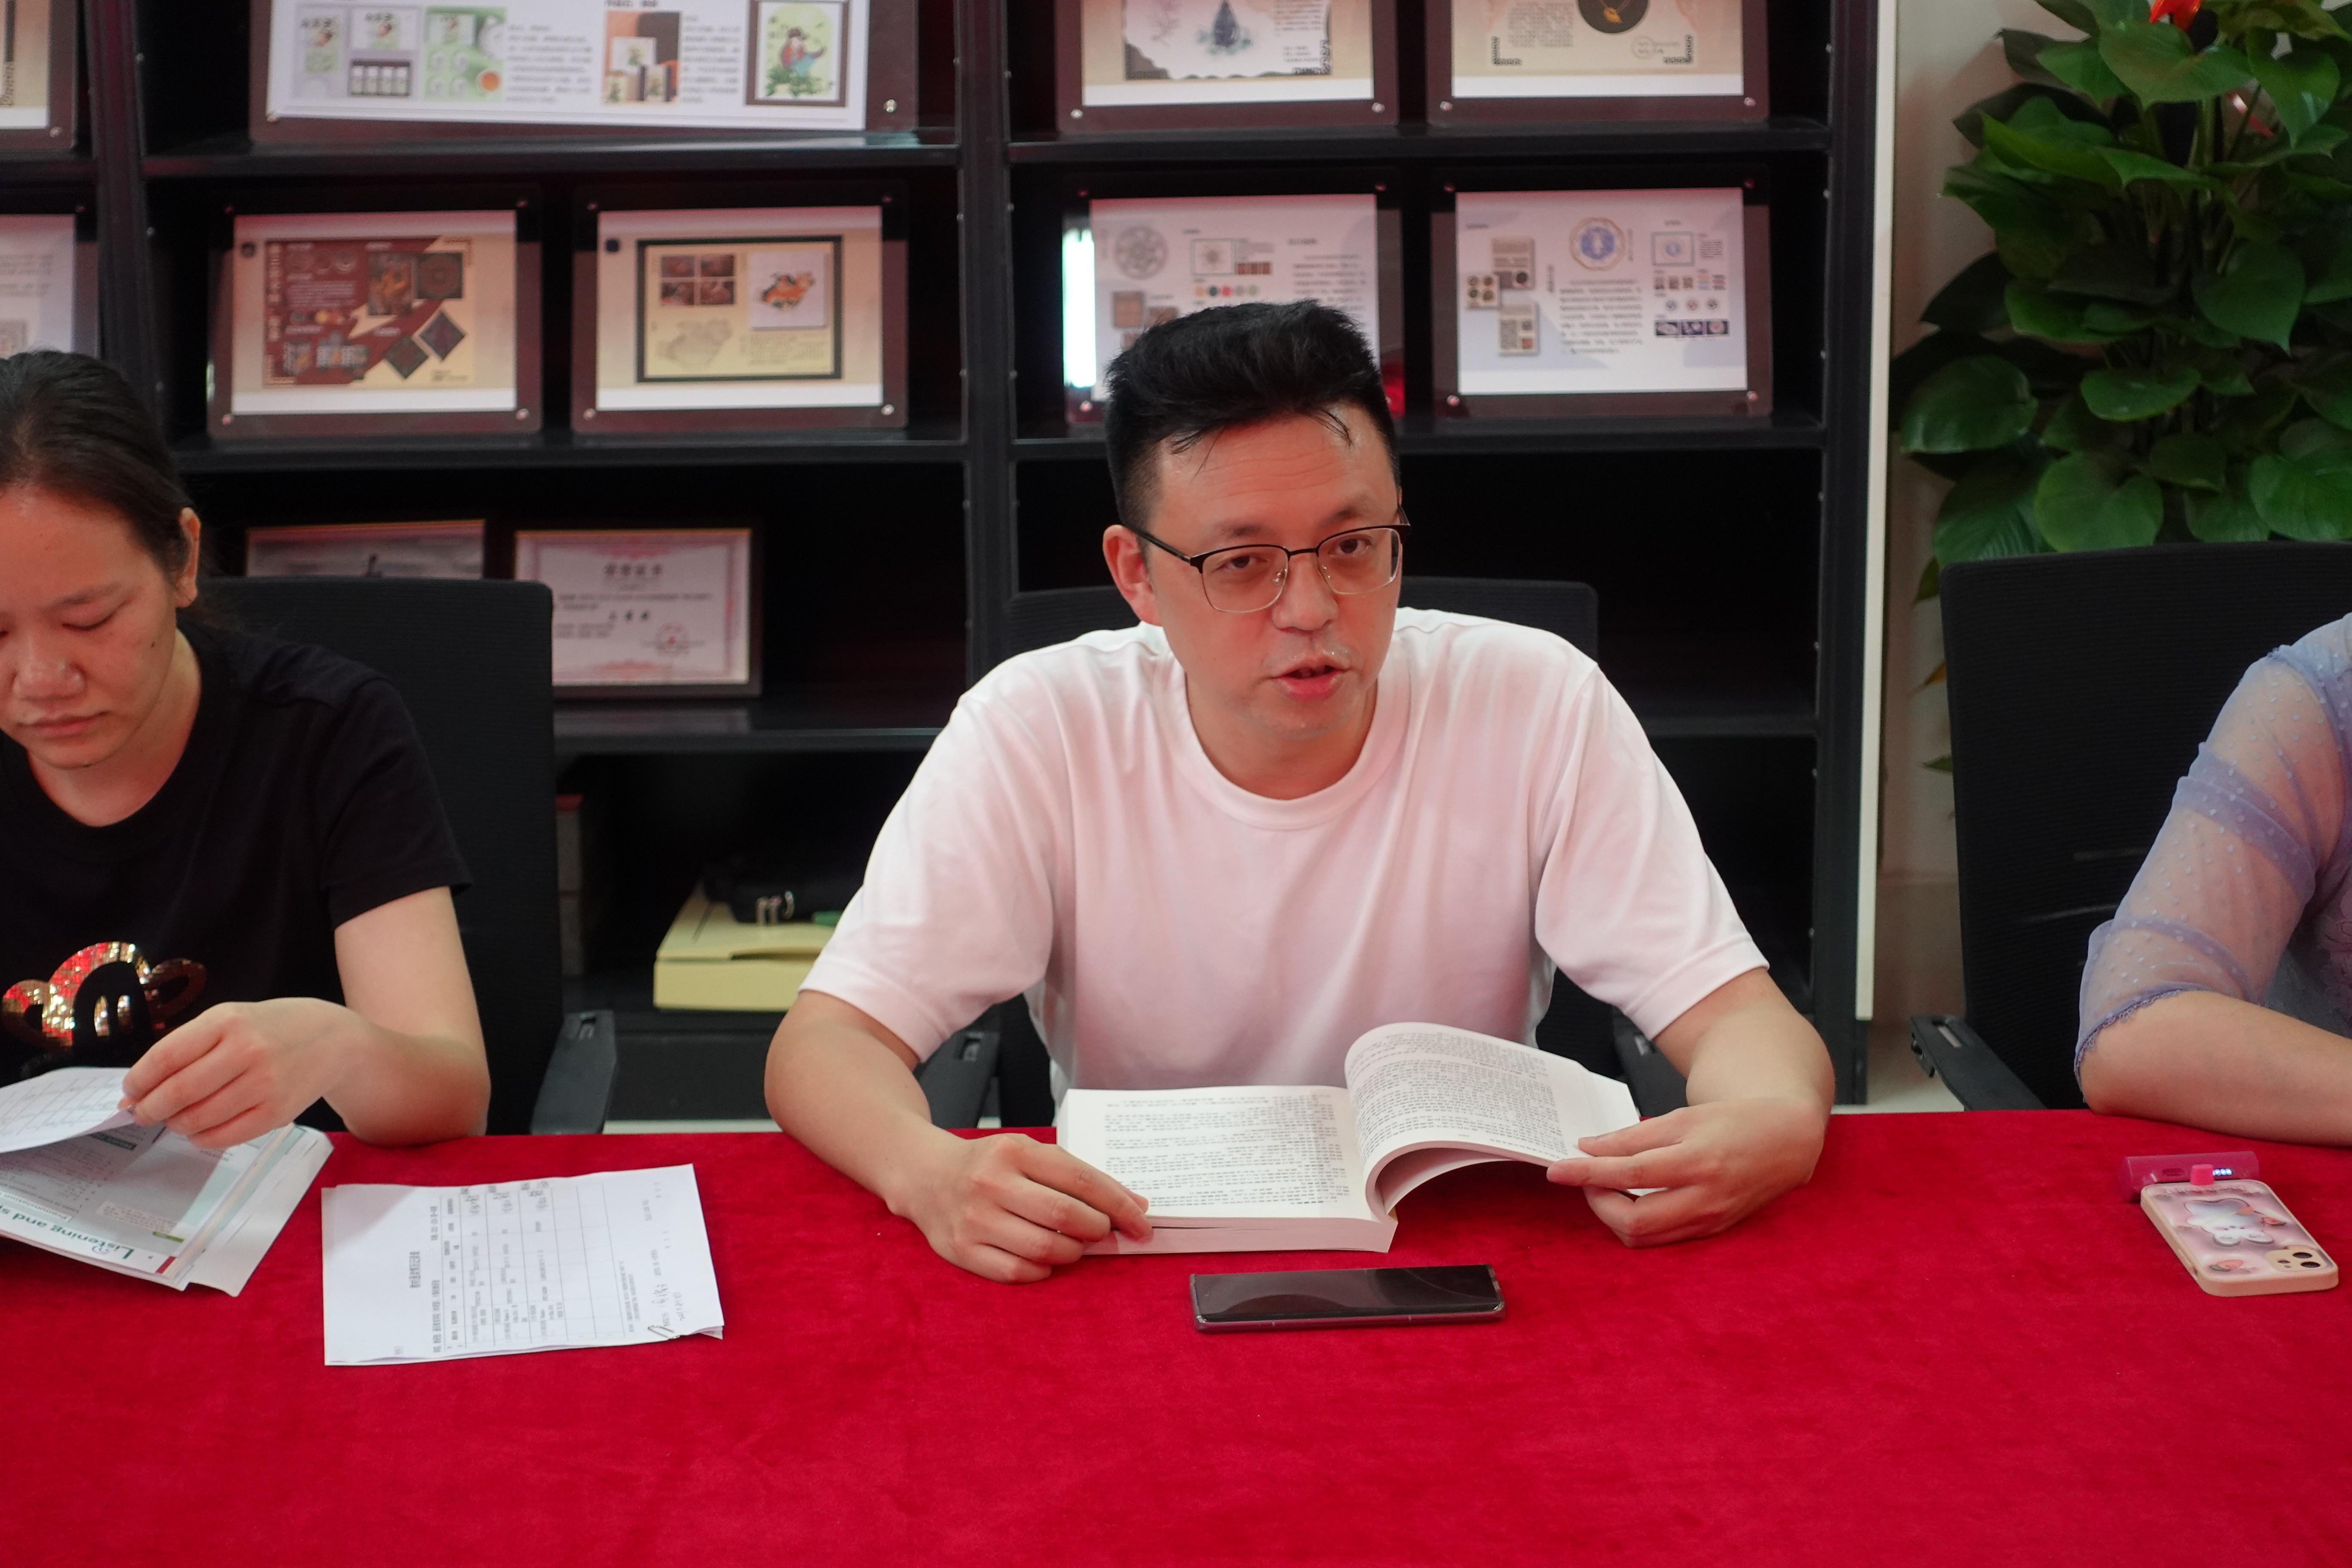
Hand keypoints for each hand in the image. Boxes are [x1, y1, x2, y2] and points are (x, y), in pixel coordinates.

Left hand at [119, 999, 354, 1149]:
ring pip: (197, 1119)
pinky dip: (200, 1138)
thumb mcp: (230, 1019)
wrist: (333, 1040)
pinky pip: (222, 1136)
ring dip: (174, 1124)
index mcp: (228, 1022)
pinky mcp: (276, 1113)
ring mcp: (264, 1084)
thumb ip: (185, 1048)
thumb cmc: (270, 1029)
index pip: (165, 1057)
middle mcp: (247, 1051)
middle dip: (149, 1108)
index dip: (138, 1081)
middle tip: (142, 1113)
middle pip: (178, 1092)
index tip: (130, 1091)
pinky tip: (198, 1129)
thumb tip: (136, 1092)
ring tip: (174, 1118)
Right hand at [888, 1132, 1152, 1283]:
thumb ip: (1081, 1177)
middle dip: (1097, 1230)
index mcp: (1015, 1151)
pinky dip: (1042, 1270)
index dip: (1120, 1205)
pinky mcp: (961, 1250)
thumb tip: (1136, 1205)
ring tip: (1073, 1244)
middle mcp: (991, 1183)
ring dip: (1072, 1252)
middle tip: (1101, 1232)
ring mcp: (974, 1219)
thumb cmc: (991, 1165)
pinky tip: (1043, 1258)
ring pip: (1045, 1249)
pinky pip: (1017, 1272)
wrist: (926, 1176)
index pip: (1082, 1181)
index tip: (1141, 1223)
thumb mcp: (1032, 1154)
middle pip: (1067, 1217)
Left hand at [1545, 1096, 1825, 1246]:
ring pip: (1645, 1237)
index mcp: (1699, 1161)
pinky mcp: (1712, 1232)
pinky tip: (1630, 1200)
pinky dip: (1638, 1224)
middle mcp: (1706, 1199)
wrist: (1786, 1142)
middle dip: (1597, 1202)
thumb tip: (1589, 1148)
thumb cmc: (1735, 1123)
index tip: (1557, 1169)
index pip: (1629, 1174)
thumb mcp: (1683, 1116)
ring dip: (1614, 1217)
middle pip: (1634, 1220)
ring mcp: (1711, 1221)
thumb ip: (1634, 1135)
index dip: (1587, 1173)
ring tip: (1605, 1188)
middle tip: (1585, 1178)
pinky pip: (1664, 1239)